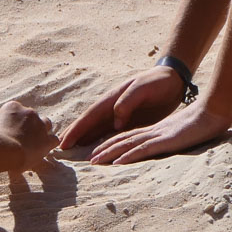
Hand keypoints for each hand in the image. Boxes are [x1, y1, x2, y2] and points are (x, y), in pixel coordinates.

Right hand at [0, 100, 56, 172]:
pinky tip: (42, 150)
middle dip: (28, 125)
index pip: (16, 111)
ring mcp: (40, 125)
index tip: (8, 131)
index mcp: (13, 107)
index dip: (13, 122)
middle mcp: (29, 113)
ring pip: (46, 124)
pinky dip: (49, 144)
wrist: (3, 151)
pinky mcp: (47, 139)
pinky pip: (54, 139)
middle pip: (32, 116)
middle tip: (21, 137)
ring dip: (41, 131)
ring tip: (33, 142)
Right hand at [58, 67, 186, 149]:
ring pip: (97, 130)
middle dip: (74, 135)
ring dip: (84, 140)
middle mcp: (112, 108)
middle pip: (89, 124)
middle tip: (58, 150)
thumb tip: (115, 121)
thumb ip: (127, 102)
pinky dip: (100, 141)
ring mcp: (119, 115)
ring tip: (71, 152)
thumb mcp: (142, 88)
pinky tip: (94, 149)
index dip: (76, 129)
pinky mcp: (129, 121)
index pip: (90, 116)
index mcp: (112, 99)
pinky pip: (110, 133)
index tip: (63, 142)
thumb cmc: (157, 82)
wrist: (172, 79)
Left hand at [87, 102, 230, 164]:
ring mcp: (158, 136)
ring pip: (128, 144)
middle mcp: (153, 132)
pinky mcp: (165, 141)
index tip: (100, 152)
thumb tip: (169, 146)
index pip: (130, 137)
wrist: (214, 111)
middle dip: (105, 149)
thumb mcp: (184, 133)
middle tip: (89, 159)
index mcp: (157, 131)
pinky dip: (128, 156)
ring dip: (110, 153)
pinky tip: (116, 162)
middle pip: (123, 140)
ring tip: (94, 161)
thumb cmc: (204, 123)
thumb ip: (174, 139)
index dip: (114, 144)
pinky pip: (143, 149)